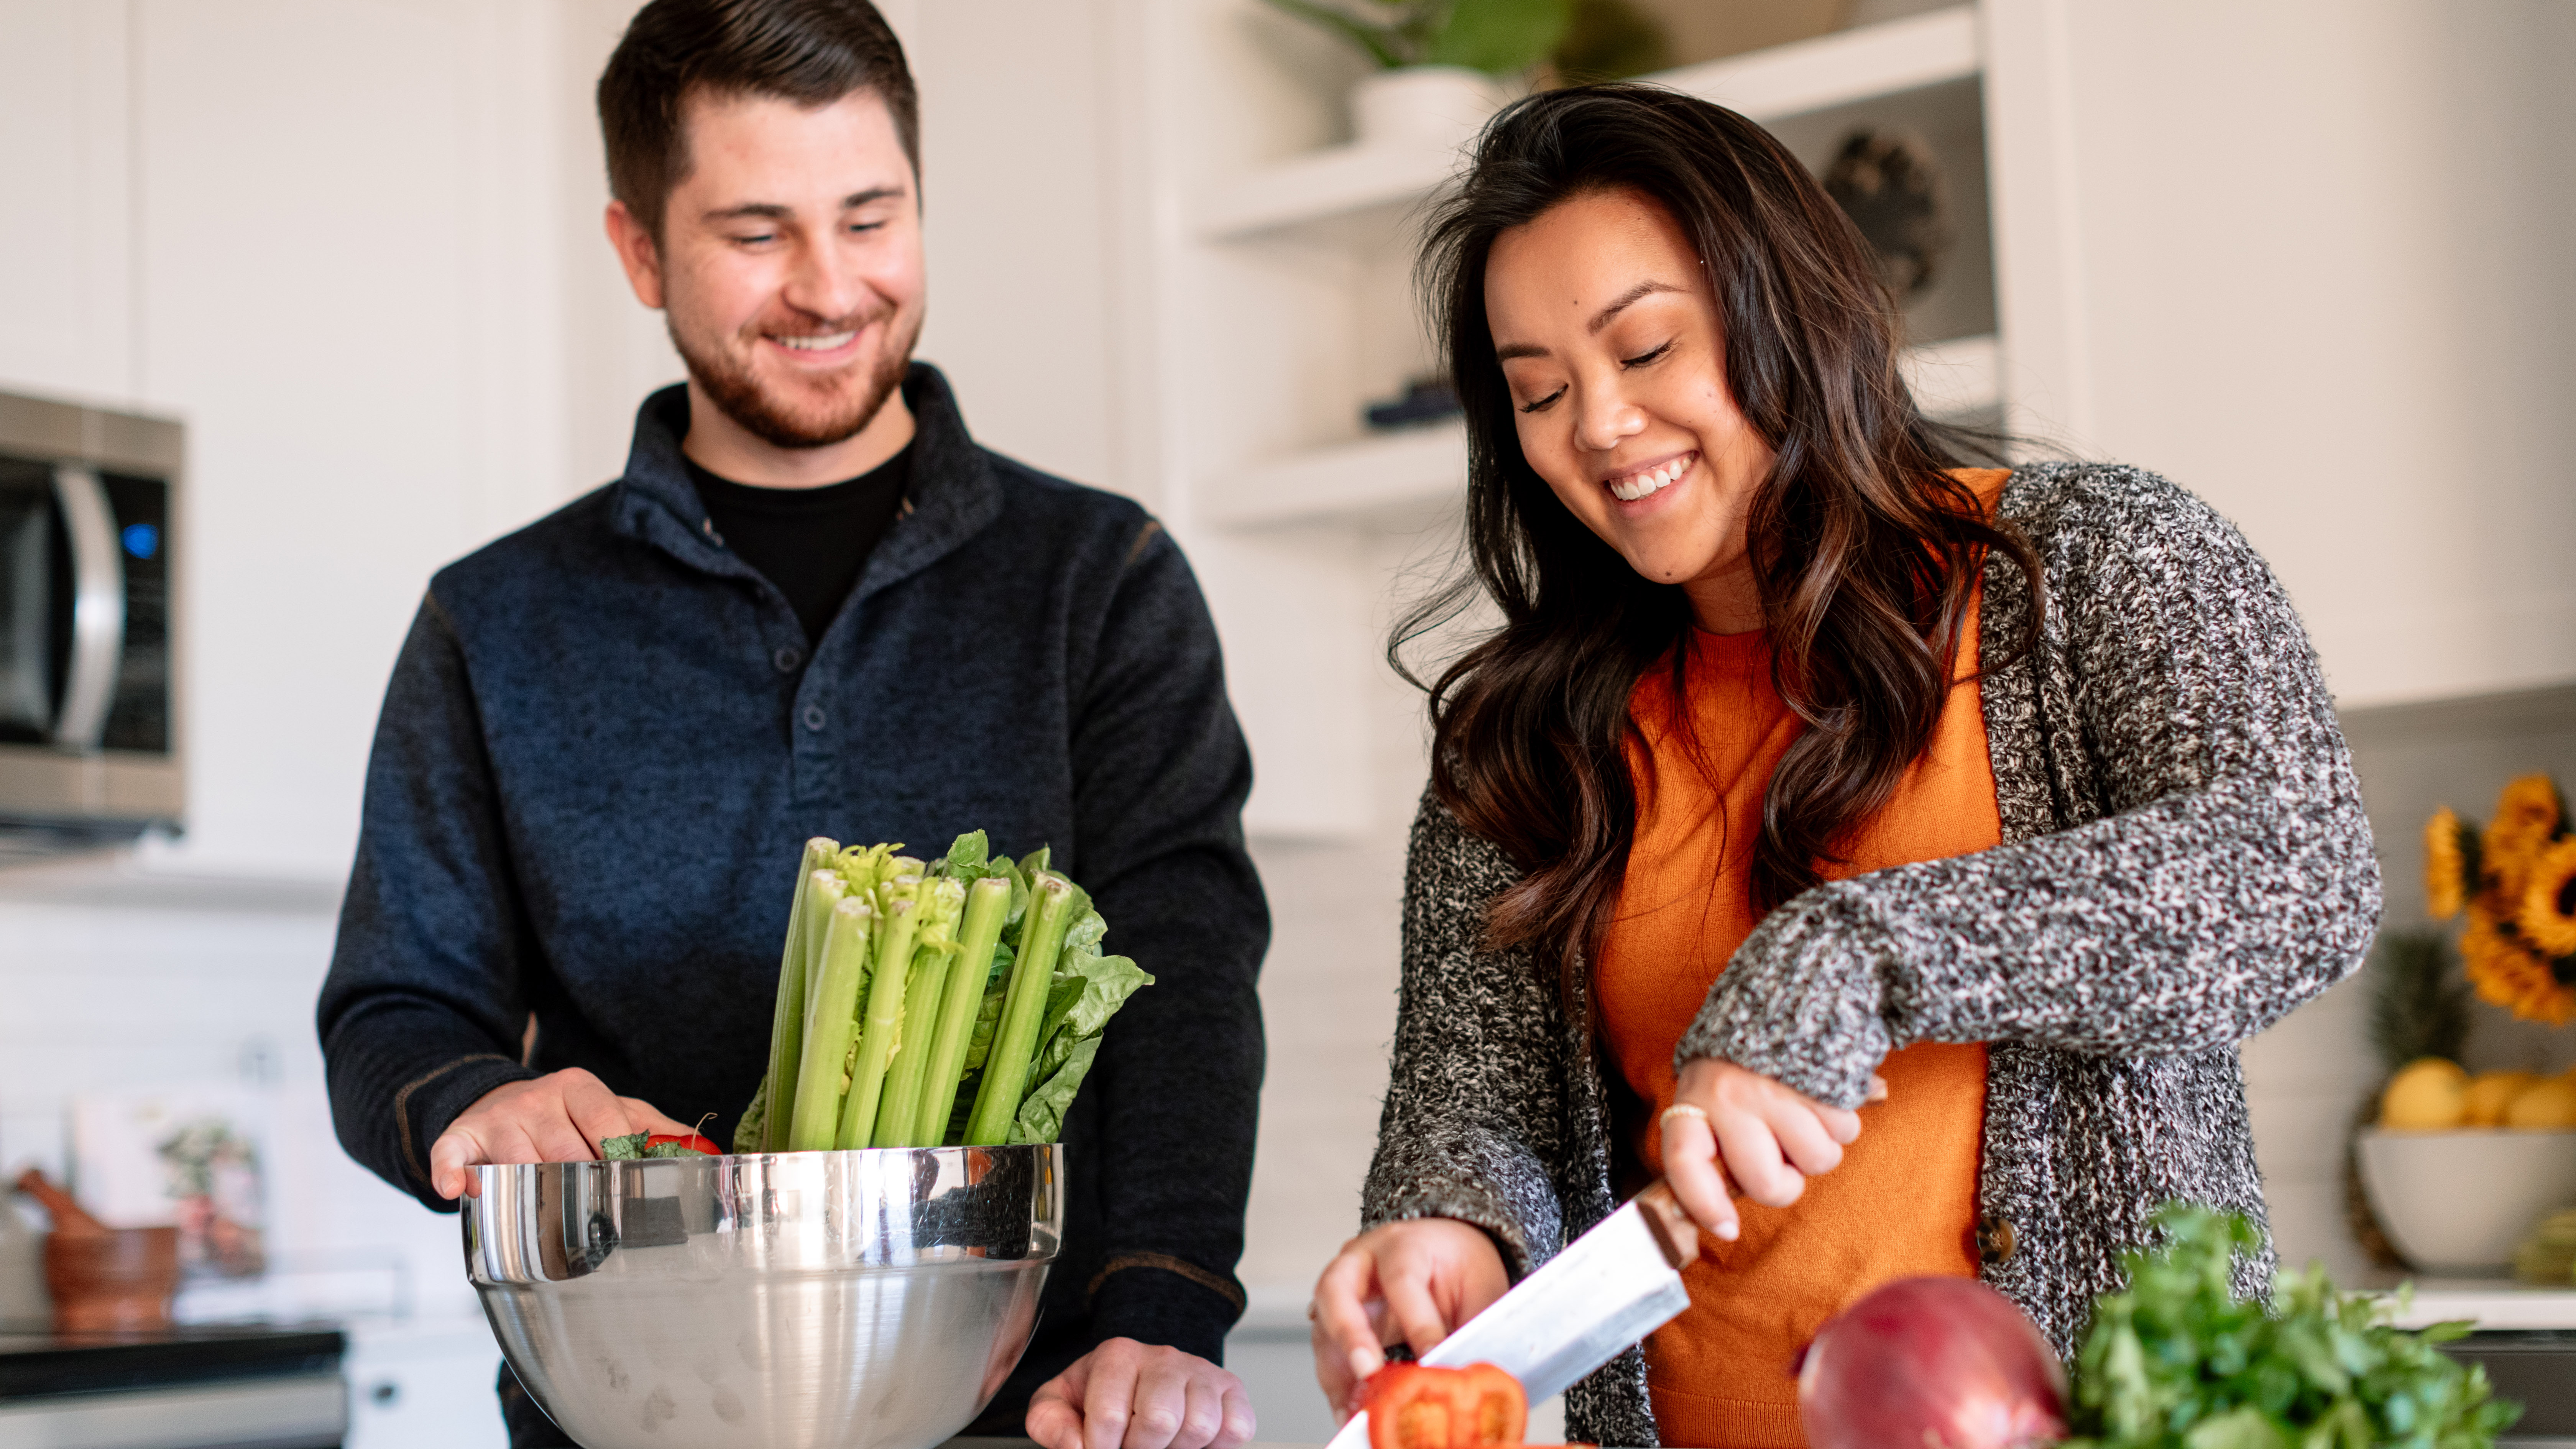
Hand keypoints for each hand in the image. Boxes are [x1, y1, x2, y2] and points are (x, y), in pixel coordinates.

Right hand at [427, 1068, 692, 1200]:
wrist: (502, 1100)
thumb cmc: (569, 1115)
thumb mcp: (616, 1110)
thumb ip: (658, 1130)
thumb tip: (706, 1153)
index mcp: (579, 1087)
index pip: (606, 1122)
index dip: (621, 1158)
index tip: (632, 1187)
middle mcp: (537, 1098)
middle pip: (565, 1151)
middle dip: (582, 1185)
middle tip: (597, 1217)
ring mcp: (498, 1118)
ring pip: (519, 1162)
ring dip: (534, 1193)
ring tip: (551, 1217)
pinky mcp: (461, 1135)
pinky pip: (452, 1155)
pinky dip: (453, 1174)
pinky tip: (460, 1191)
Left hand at [1026, 1339, 1253, 1448]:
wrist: (1139, 1379)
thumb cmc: (1097, 1397)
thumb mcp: (1058, 1405)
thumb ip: (1050, 1423)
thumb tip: (1075, 1446)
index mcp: (1117, 1355)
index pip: (1109, 1416)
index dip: (1100, 1448)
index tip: (1097, 1448)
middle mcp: (1164, 1356)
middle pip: (1159, 1420)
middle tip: (1131, 1448)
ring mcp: (1201, 1371)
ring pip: (1200, 1426)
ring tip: (1160, 1445)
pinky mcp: (1232, 1389)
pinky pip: (1236, 1429)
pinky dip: (1216, 1446)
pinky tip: (1188, 1442)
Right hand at [1308, 1218, 1509, 1422]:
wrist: (1442, 1250)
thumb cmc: (1459, 1264)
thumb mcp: (1480, 1285)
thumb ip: (1475, 1325)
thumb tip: (1471, 1372)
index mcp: (1404, 1244)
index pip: (1402, 1279)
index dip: (1416, 1323)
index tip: (1431, 1360)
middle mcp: (1362, 1261)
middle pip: (1336, 1288)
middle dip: (1350, 1334)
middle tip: (1369, 1371)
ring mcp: (1343, 1289)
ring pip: (1323, 1323)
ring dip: (1337, 1368)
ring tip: (1356, 1406)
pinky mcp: (1335, 1317)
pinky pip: (1325, 1349)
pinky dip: (1336, 1381)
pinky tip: (1349, 1407)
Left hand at [1661, 1057, 1884, 1243]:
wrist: (1784, 995)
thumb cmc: (1739, 1067)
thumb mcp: (1708, 1098)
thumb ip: (1710, 1152)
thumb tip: (1720, 1224)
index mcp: (1695, 1100)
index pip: (1685, 1163)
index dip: (1703, 1205)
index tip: (1727, 1229)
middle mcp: (1732, 1094)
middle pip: (1764, 1181)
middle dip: (1783, 1185)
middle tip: (1780, 1157)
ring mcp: (1778, 1087)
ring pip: (1815, 1160)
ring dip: (1817, 1150)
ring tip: (1799, 1117)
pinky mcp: (1822, 1076)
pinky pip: (1844, 1131)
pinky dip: (1840, 1125)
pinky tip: (1821, 1098)